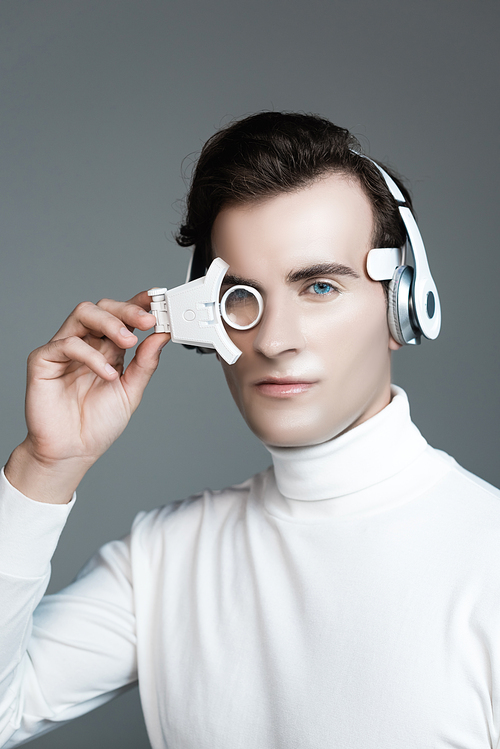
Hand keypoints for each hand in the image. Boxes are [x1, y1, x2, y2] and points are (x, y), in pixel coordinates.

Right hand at [5, 293, 169, 502]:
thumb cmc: (97, 424)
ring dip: (110, 322)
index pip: (121, 317)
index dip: (137, 305)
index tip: (157, 301)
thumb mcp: (131, 392)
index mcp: (107, 349)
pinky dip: (91, 355)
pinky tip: (107, 374)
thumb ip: (145, 363)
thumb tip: (161, 336)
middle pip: (102, 307)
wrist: (72, 451)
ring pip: (83, 314)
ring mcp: (64, 350)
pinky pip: (67, 344)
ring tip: (129, 342)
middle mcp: (86, 344)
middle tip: (148, 321)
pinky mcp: (43, 360)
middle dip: (127, 311)